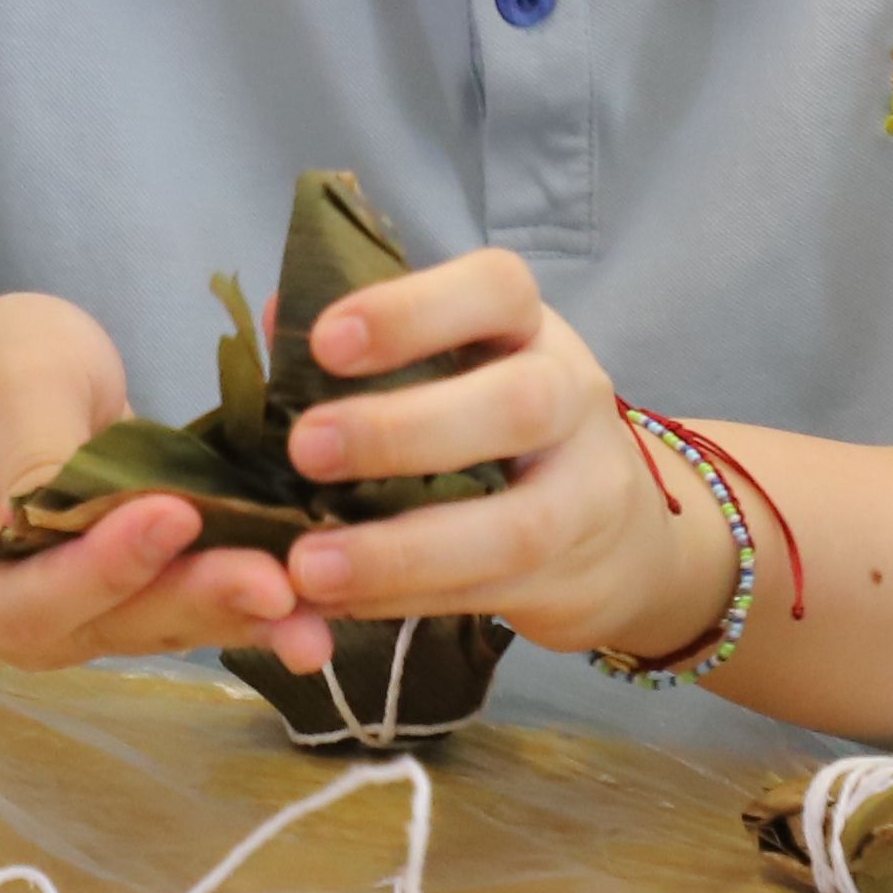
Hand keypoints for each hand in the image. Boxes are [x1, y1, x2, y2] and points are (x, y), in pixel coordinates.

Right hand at [0, 289, 315, 665]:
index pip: (10, 595)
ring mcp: (56, 622)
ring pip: (145, 628)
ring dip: (230, 616)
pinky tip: (313, 608)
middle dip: (186, 601)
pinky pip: (177, 612)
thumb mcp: (11, 376)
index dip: (95, 569)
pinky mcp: (116, 610)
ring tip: (309, 605)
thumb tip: (85, 516)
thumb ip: (42, 450)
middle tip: (274, 581)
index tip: (173, 515)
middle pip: (90, 625)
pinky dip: (243, 606)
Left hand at [259, 244, 731, 660]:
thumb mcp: (457, 366)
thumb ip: (373, 347)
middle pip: (518, 405)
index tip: (326, 340)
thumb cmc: (499, 425)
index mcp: (529, 329)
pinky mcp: (571, 576)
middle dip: (403, 430)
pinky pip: (489, 593)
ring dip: (400, 550)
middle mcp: (571, 398)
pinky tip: (336, 604)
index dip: (411, 310)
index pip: (496, 289)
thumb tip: (273, 322)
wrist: (619, 531)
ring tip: (309, 566)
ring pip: (513, 525)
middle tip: (306, 449)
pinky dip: (404, 600)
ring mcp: (584, 494)